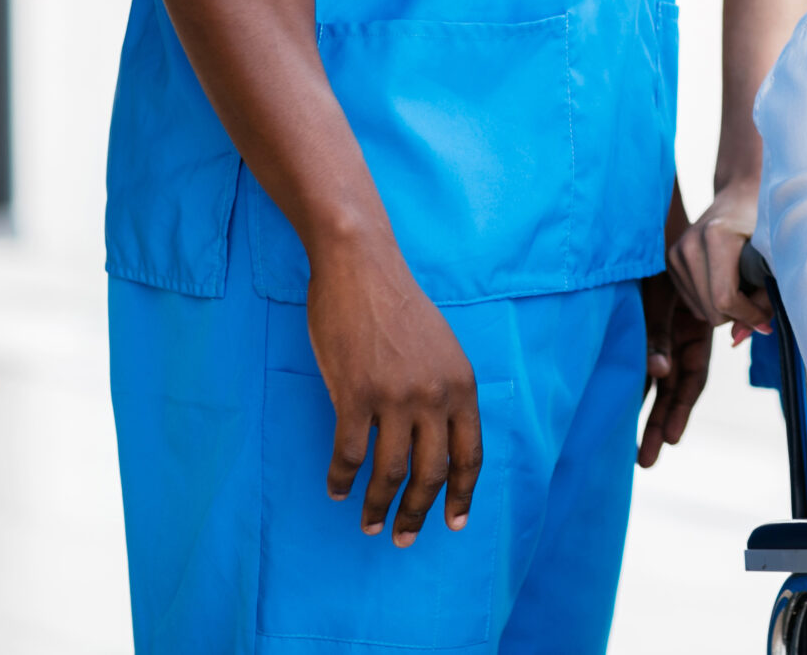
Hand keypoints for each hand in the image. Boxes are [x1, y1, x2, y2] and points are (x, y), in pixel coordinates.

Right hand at [305, 235, 481, 546]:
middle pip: (432, 472)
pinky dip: (342, 478)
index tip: (454, 524)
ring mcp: (396, 396)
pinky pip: (349, 453)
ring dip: (379, 506)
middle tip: (404, 538)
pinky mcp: (355, 394)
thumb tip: (437, 439)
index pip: (471, 454)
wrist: (362, 268)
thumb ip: (444, 390)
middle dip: (418, 512)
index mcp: (462, 384)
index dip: (462, 494)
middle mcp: (435, 395)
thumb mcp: (441, 348)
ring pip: (390, 472)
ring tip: (369, 524)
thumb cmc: (397, 307)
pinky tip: (336, 489)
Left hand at [638, 267, 712, 466]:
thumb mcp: (662, 293)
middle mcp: (680, 335)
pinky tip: (621, 407)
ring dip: (646, 412)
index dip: (681, 409)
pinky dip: (635, 386)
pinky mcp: (643, 327)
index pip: (692, 378)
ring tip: (635, 451)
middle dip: (660, 424)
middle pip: (673, 389)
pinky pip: (641, 362)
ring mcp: (662, 332)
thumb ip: (659, 333)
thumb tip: (658, 374)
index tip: (670, 439)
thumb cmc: (659, 252)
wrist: (651, 222)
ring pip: (656, 381)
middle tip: (646, 461)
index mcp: (694, 328)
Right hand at [664, 176, 772, 343]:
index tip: (767, 319)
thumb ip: (764, 297)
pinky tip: (727, 283)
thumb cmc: (764, 222)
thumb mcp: (773, 256)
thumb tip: (738, 339)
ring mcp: (676, 252)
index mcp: (716, 236)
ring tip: (744, 287)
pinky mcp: (670, 260)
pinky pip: (693, 302)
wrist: (741, 193)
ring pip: (701, 310)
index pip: (724, 298)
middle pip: (711, 309)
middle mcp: (689, 244)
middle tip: (759, 302)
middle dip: (738, 315)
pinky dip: (712, 302)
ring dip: (725, 310)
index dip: (748, 316)